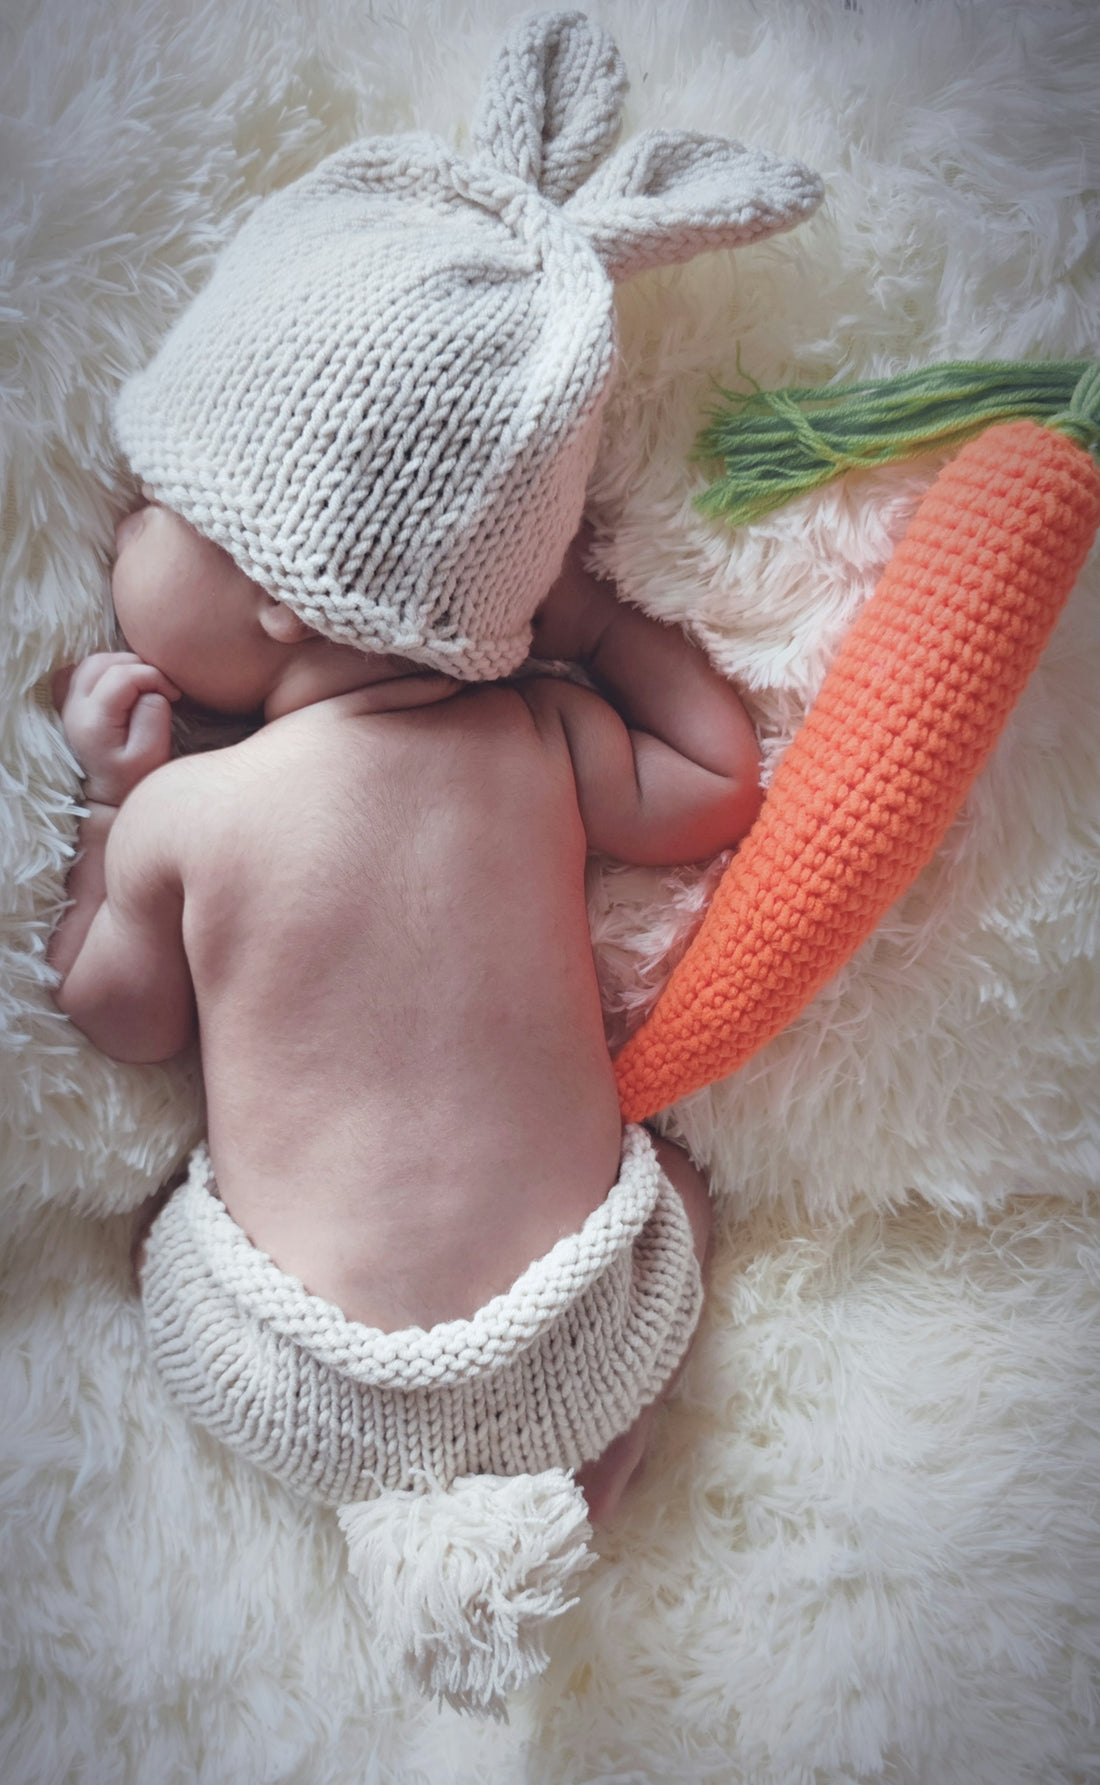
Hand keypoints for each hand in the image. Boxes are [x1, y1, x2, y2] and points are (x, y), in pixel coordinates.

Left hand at [53, 652, 179, 805]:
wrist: (106, 800)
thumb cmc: (133, 780)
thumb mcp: (152, 754)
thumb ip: (154, 715)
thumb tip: (152, 690)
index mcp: (93, 721)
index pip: (122, 675)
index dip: (154, 676)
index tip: (174, 694)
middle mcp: (74, 709)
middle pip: (103, 662)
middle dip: (138, 666)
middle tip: (160, 686)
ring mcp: (67, 706)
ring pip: (91, 663)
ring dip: (122, 666)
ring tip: (144, 684)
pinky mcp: (69, 707)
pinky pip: (79, 673)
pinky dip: (103, 670)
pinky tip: (120, 684)